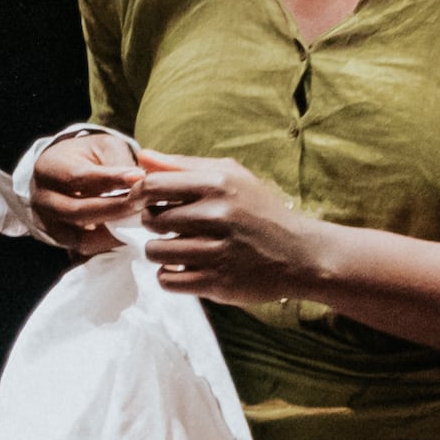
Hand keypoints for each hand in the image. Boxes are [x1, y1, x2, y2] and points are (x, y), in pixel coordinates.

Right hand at [21, 128, 143, 258]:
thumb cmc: (86, 158)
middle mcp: (42, 201)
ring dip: (114, 233)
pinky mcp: (61, 244)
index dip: (111, 178)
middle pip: (78, 212)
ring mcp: (49, 226)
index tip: (139, 177)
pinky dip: (109, 245)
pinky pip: (86, 251)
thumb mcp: (100, 147)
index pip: (79, 177)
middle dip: (115, 209)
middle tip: (144, 203)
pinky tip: (130, 235)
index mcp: (48, 169)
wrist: (63, 176)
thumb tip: (140, 180)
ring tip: (140, 222)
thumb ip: (116, 161)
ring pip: (81, 239)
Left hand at [133, 154, 343, 308]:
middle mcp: (217, 216)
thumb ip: (183, 166)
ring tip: (180, 248)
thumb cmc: (259, 211)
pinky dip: (170, 276)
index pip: (153, 186)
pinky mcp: (217, 283)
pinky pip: (167, 280)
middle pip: (151, 219)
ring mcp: (217, 252)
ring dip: (161, 251)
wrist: (299, 255)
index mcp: (218, 185)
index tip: (144, 201)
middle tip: (173, 225)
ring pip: (155, 252)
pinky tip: (185, 268)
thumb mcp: (230, 177)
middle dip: (154, 223)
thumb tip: (141, 156)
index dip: (139, 194)